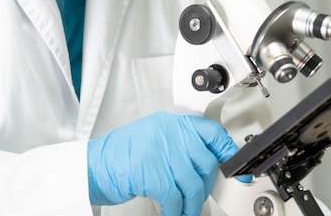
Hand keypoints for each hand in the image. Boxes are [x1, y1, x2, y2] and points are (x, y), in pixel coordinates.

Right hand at [87, 111, 239, 215]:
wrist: (92, 167)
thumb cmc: (121, 157)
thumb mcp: (153, 142)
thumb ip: (179, 147)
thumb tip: (207, 164)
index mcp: (171, 123)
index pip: (211, 132)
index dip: (228, 151)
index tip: (238, 167)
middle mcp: (168, 132)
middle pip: (205, 162)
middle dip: (205, 186)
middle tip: (198, 198)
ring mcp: (160, 150)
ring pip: (193, 183)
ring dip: (191, 204)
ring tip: (185, 211)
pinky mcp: (152, 171)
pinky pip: (175, 197)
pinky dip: (176, 211)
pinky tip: (173, 214)